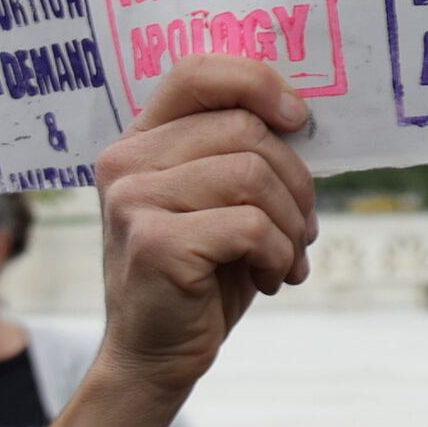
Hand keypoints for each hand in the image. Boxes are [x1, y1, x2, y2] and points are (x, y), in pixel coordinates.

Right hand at [89, 58, 314, 400]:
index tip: (299, 120)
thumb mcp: (216, 201)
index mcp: (140, 139)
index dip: (257, 82)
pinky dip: (279, 256)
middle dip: (296, 181)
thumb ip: (238, 152)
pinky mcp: (155, 242)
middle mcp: (125, 161)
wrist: (156, 354)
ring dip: (291, 225)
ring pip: (253, 176)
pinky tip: (269, 279)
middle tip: (302, 227)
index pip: (197, 72)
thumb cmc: (200, 273)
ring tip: (285, 257)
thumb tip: (301, 115)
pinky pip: (251, 227)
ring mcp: (133, 200)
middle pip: (244, 129)